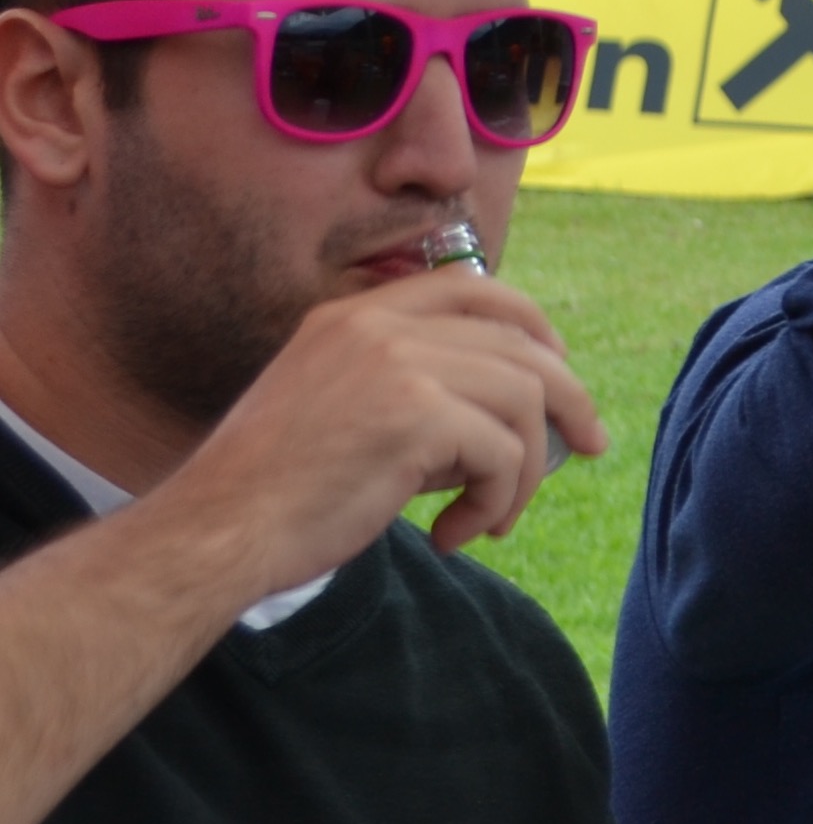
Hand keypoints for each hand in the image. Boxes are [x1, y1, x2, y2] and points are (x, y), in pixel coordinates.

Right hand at [151, 269, 602, 582]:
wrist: (214, 533)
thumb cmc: (272, 490)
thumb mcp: (336, 406)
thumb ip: (408, 385)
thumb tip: (515, 406)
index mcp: (354, 316)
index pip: (472, 287)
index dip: (530, 324)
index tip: (559, 368)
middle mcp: (379, 327)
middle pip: (520, 345)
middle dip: (567, 399)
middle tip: (587, 445)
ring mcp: (399, 365)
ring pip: (525, 401)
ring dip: (524, 471)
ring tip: (491, 518)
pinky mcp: (418, 416)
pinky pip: (505, 455)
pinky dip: (497, 503)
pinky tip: (455, 535)